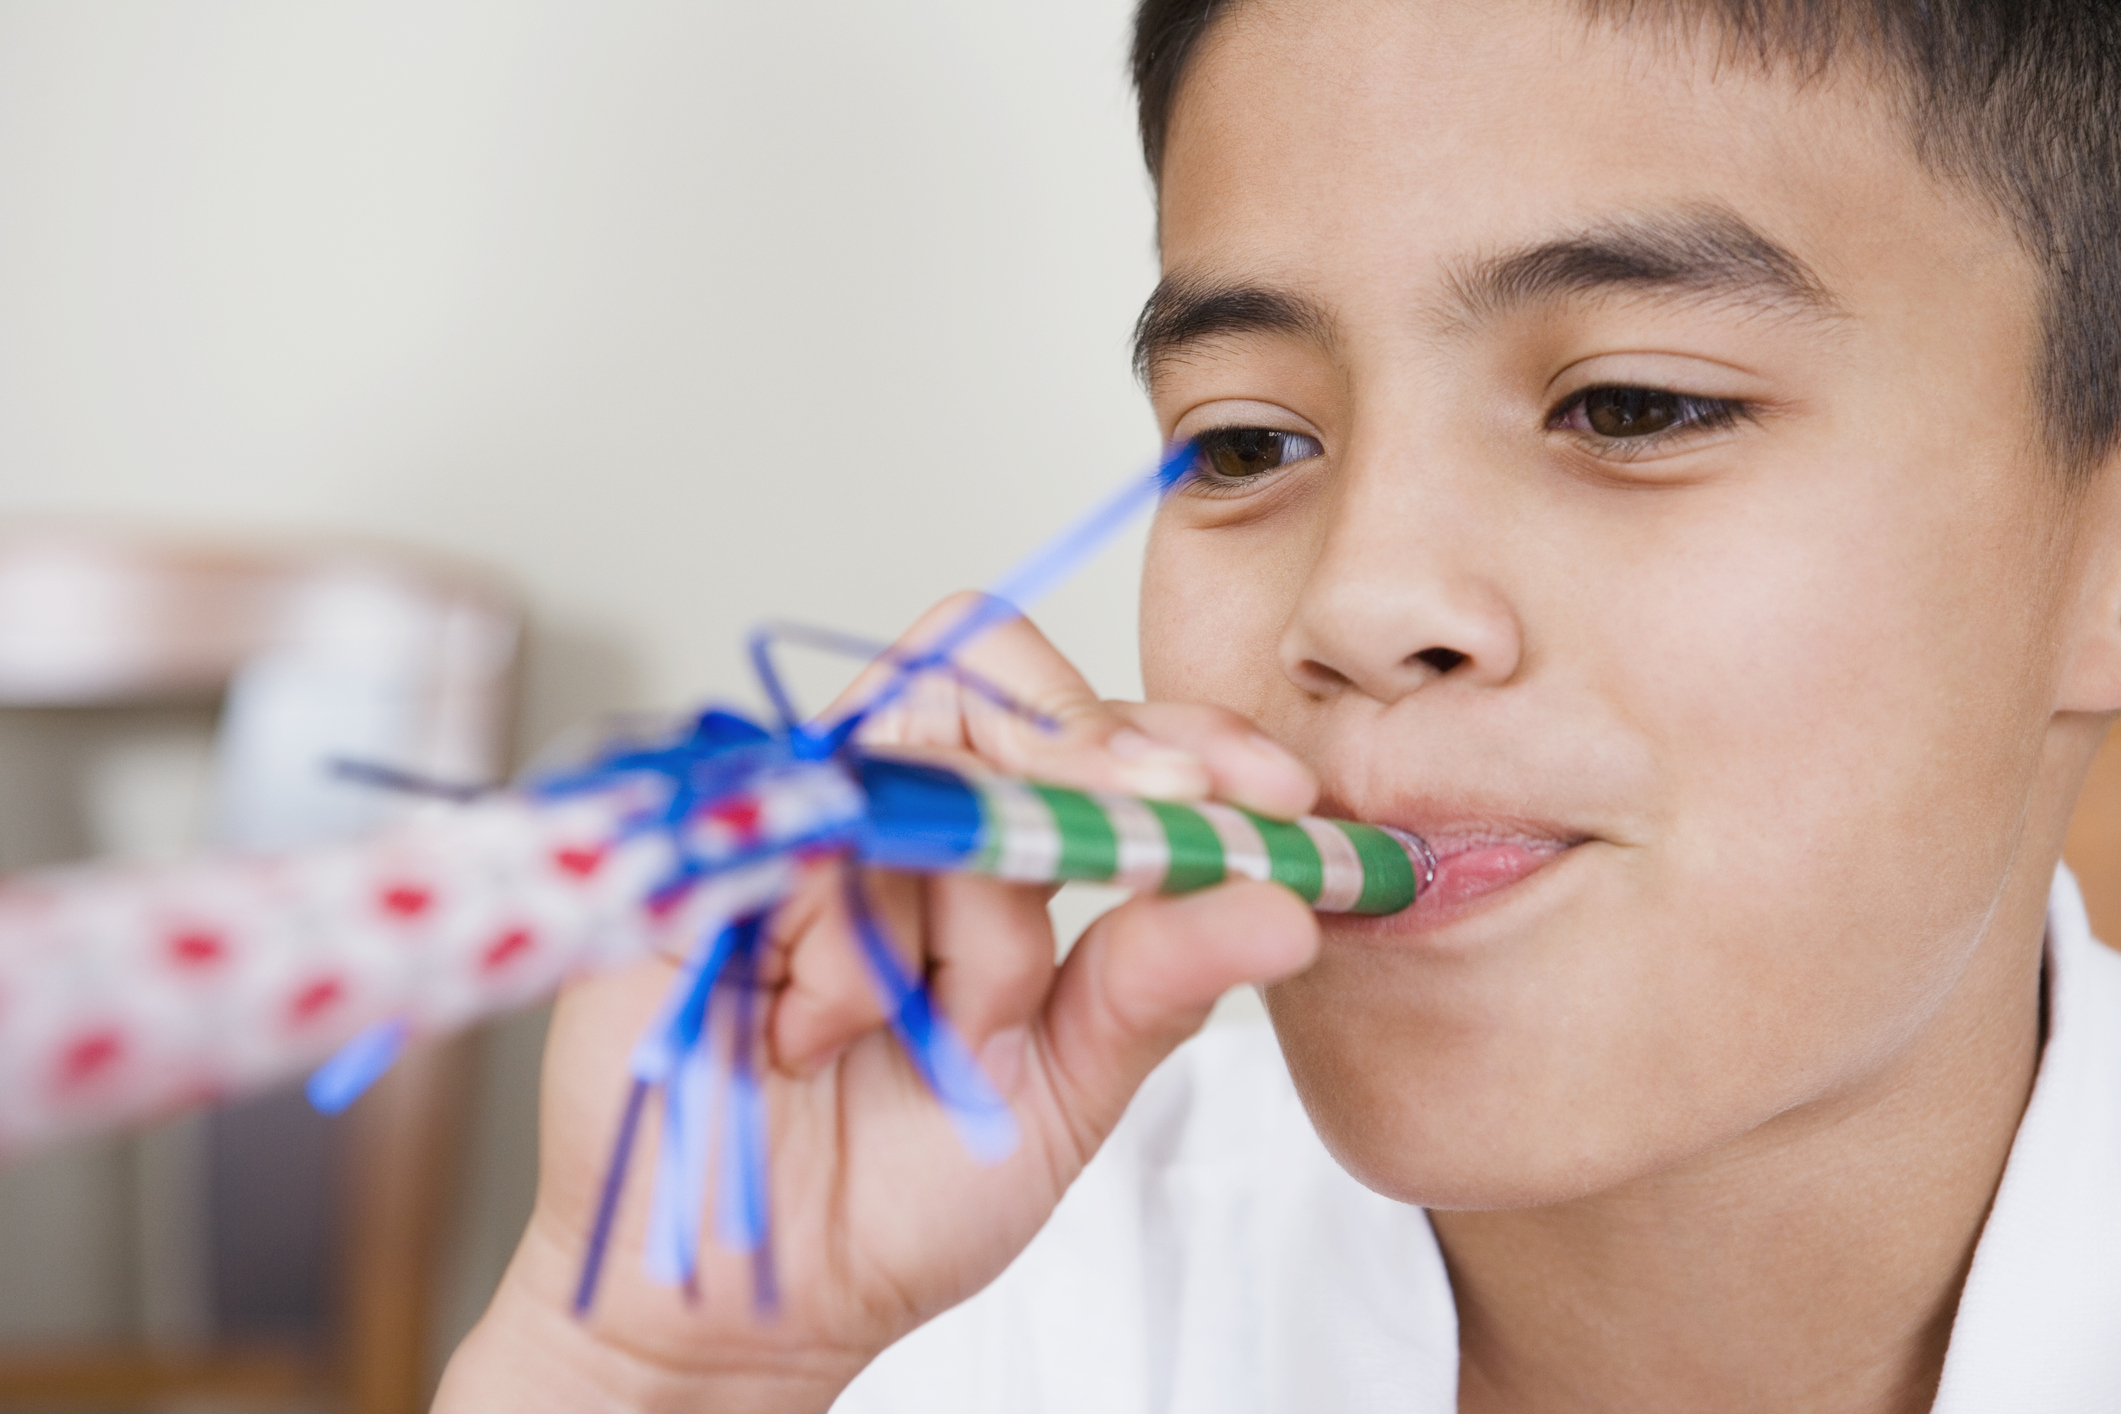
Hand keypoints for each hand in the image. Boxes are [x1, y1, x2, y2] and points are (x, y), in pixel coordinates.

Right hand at [436, 596, 1321, 1411]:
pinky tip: (805, 1038)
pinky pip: (807, 844)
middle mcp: (894, 809)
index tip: (1277, 796)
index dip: (1184, 732)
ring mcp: (796, 820)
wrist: (753, 1300)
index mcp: (991, 845)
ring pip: (922, 781)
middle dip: (1084, 779)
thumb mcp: (1065, 1086)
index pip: (1090, 721)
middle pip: (998, 693)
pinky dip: (838, 956)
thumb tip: (1287, 907)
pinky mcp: (700, 854)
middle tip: (1138, 857)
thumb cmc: (898, 1190)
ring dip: (956, 931)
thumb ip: (1157, 981)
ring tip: (897, 1036)